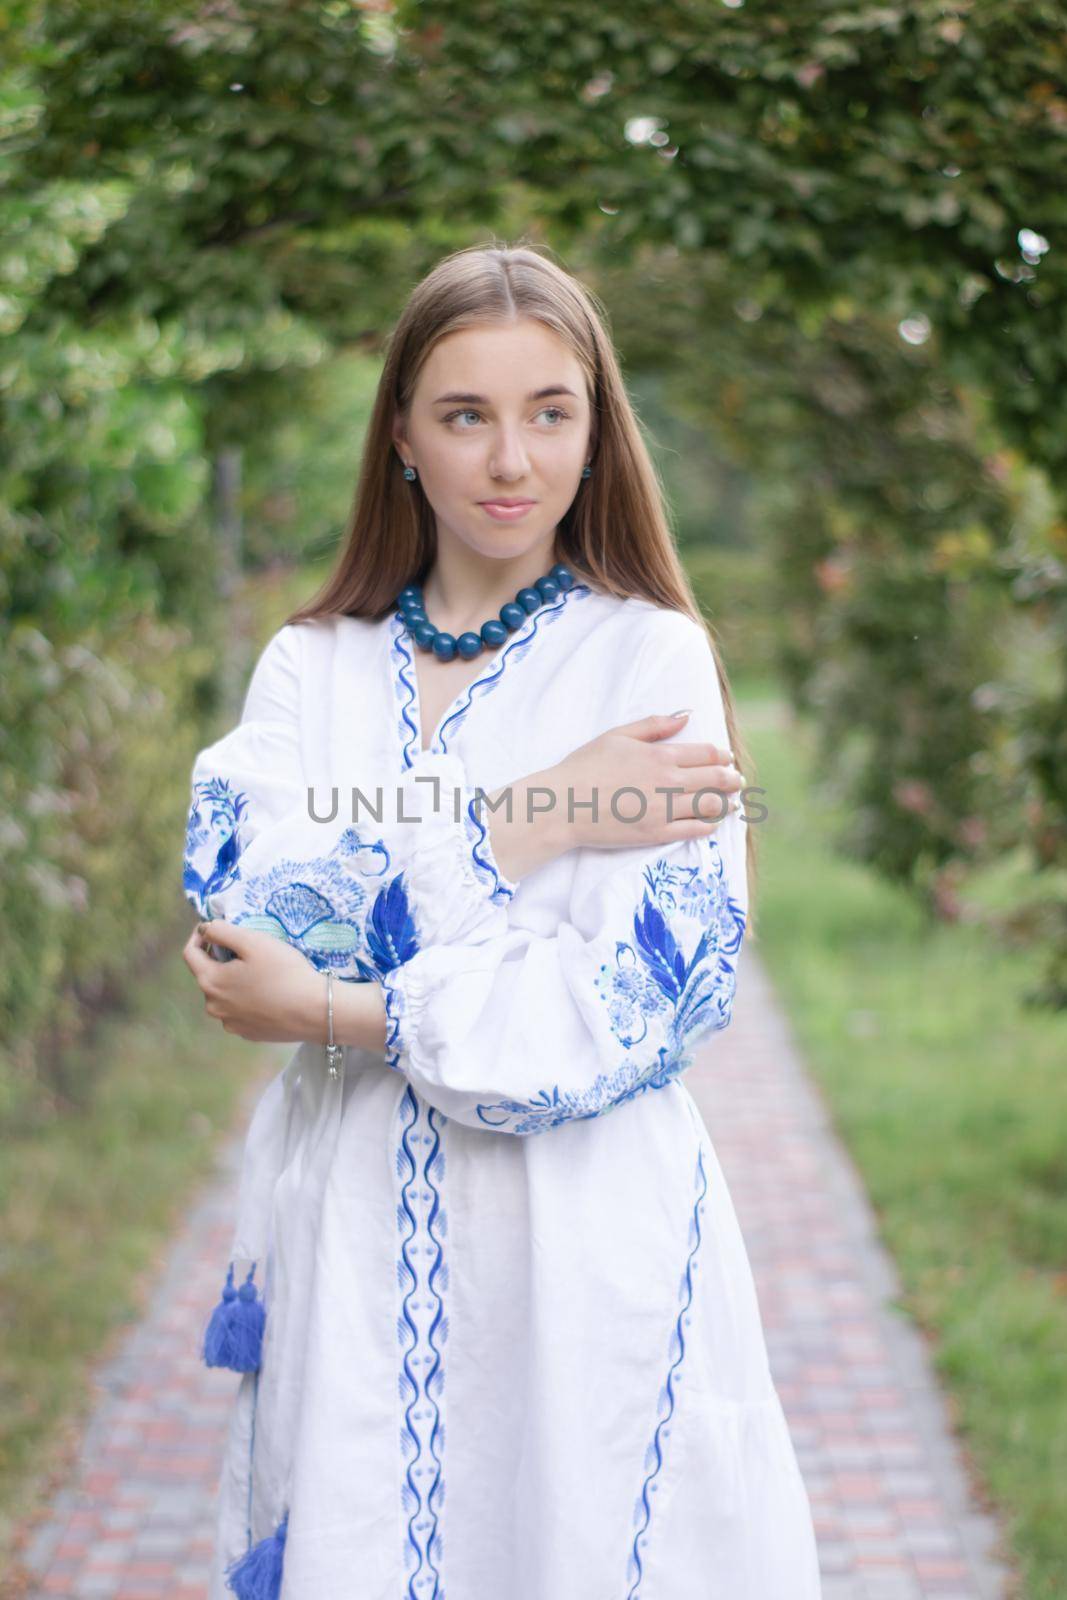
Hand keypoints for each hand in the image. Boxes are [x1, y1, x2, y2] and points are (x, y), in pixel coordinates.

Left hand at [182, 919, 322, 1042]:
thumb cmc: (284, 972)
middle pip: (208, 975)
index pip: (190, 954)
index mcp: (210, 981)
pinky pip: (239, 1011)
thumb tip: (205, 929)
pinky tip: (268, 993)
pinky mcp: (248, 1034)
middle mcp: (214, 1007)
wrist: (315, 1011)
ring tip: (259, 972)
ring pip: (224, 995)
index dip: (198, 935)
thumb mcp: (253, 941)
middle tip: (246, 949)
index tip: (212, 926)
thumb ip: (222, 931)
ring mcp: (230, 1024)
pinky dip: (246, 999)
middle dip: (220, 959)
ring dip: (233, 981)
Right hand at [550, 712, 743, 850]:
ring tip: (731, 802)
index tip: (727, 758)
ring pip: (711, 805)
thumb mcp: (617, 736)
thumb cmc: (585, 767)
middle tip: (737, 781)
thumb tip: (686, 716)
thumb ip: (654, 725)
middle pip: (716, 779)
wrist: (564, 805)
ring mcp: (665, 810)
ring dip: (726, 803)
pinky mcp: (658, 834)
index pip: (707, 754)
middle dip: (731, 779)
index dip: (722, 755)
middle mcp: (669, 782)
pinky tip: (710, 823)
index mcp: (661, 755)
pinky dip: (709, 825)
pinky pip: (695, 830)